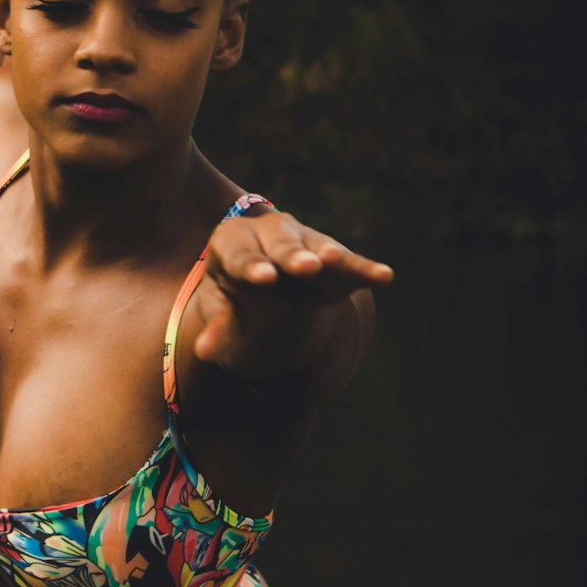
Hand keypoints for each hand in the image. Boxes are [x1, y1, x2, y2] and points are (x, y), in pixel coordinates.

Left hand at [193, 212, 392, 375]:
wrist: (265, 283)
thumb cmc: (237, 295)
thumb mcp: (224, 309)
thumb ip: (218, 328)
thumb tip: (202, 353)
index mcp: (234, 241)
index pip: (242, 254)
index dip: (254, 266)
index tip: (265, 278)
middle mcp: (270, 233)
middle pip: (282, 246)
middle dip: (293, 257)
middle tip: (305, 267)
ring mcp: (305, 241)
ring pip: (318, 248)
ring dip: (329, 256)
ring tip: (337, 261)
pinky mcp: (334, 258)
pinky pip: (350, 264)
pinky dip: (366, 270)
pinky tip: (385, 277)